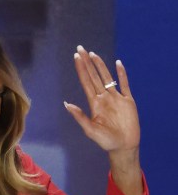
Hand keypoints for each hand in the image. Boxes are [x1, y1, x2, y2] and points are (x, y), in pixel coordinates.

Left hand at [64, 46, 142, 194]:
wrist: (123, 146)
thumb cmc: (105, 141)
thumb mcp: (90, 129)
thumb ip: (79, 116)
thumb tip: (66, 104)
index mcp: (94, 103)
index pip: (86, 82)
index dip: (81, 69)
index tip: (76, 57)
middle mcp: (104, 98)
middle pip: (94, 76)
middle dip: (87, 62)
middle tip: (80, 48)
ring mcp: (116, 98)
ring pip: (107, 77)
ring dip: (100, 65)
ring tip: (93, 54)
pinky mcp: (127, 100)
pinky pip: (124, 84)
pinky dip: (121, 74)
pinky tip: (117, 63)